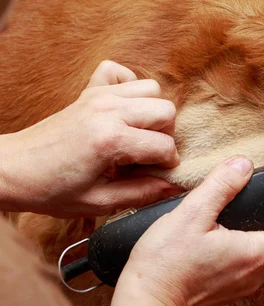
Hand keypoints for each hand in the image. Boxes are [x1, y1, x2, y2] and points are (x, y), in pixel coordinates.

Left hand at [0, 60, 181, 216]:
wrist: (13, 170)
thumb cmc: (52, 189)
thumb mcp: (101, 202)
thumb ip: (143, 193)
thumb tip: (174, 186)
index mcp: (110, 140)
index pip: (164, 145)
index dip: (168, 164)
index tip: (158, 174)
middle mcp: (107, 111)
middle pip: (165, 110)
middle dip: (165, 135)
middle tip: (148, 154)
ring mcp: (98, 97)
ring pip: (151, 89)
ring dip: (152, 112)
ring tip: (138, 134)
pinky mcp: (89, 91)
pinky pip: (120, 72)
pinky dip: (129, 86)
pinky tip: (124, 110)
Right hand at [114, 155, 263, 305]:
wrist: (143, 305)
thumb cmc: (165, 263)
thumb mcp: (190, 215)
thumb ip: (220, 187)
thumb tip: (243, 165)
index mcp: (256, 255)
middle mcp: (256, 276)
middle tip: (250, 206)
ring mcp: (242, 287)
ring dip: (254, 238)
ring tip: (227, 221)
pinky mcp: (227, 293)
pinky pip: (246, 268)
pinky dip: (239, 252)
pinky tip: (213, 240)